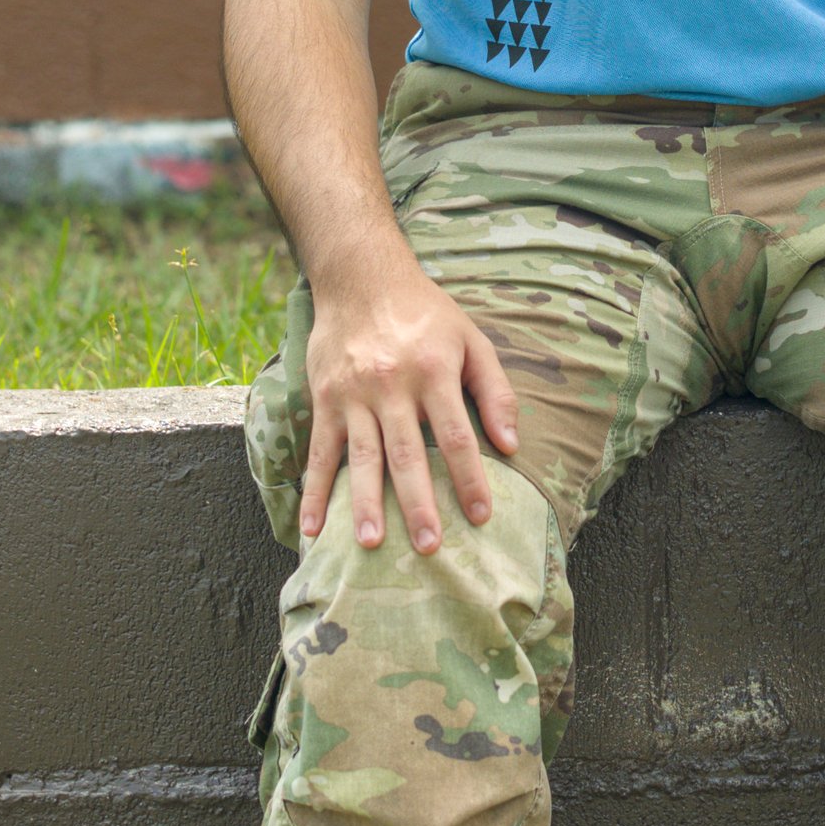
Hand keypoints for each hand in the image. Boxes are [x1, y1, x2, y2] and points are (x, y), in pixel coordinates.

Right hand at [299, 260, 520, 554]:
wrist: (362, 278)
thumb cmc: (426, 314)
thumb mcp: (472, 339)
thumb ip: (495, 390)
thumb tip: (512, 444)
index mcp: (433, 371)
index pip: (455, 435)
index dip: (470, 477)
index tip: (481, 516)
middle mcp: (391, 384)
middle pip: (407, 454)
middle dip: (418, 504)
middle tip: (428, 547)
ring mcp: (353, 394)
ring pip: (361, 456)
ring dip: (365, 503)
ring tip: (370, 543)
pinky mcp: (324, 399)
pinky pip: (320, 452)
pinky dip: (314, 492)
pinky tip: (312, 527)